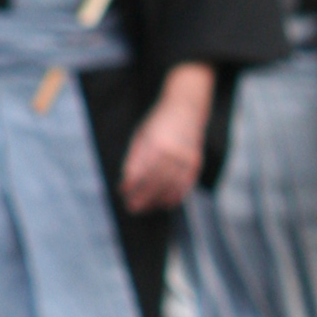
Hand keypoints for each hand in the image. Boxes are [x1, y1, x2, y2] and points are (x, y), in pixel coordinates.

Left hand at [118, 62, 214, 212]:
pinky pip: (184, 186)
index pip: (139, 170)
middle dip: (141, 196)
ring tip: (144, 208)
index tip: (122, 192)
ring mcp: (185, 159)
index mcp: (154, 143)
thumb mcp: (142, 134)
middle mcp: (170, 152)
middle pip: (153, 182)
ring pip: (168, 187)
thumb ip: (135, 156)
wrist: (186, 109)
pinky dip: (173, 198)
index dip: (130, 183)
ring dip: (155, 200)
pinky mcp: (195, 164)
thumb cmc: (159, 122)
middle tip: (131, 207)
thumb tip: (127, 180)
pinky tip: (164, 204)